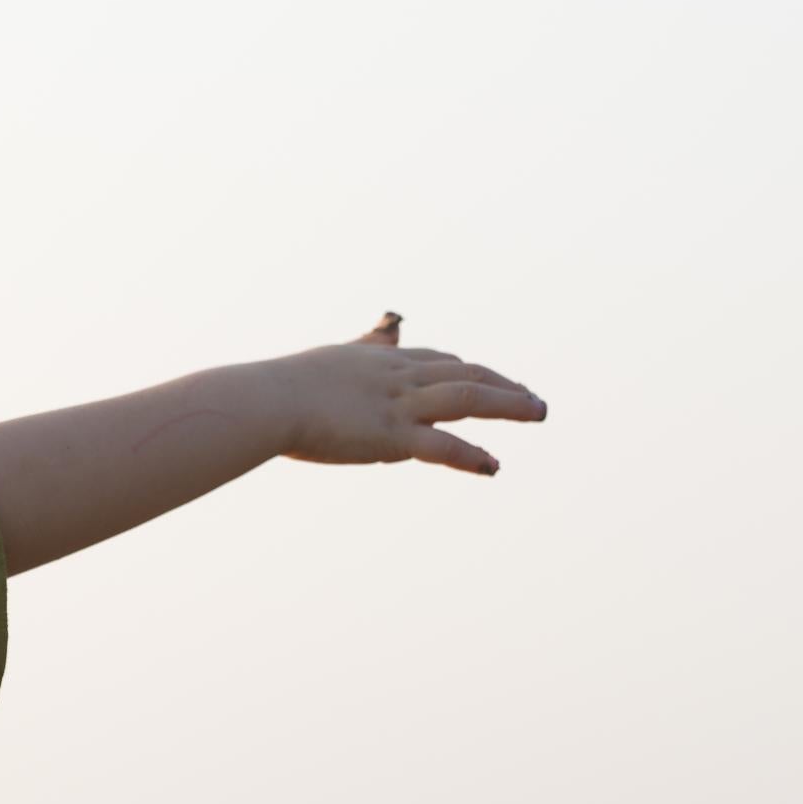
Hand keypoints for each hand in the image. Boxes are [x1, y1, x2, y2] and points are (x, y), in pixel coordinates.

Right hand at [274, 312, 547, 477]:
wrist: (264, 401)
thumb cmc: (277, 390)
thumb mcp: (325, 361)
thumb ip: (353, 349)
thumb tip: (365, 338)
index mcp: (379, 361)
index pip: (436, 360)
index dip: (467, 370)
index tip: (488, 378)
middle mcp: (397, 377)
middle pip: (464, 373)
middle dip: (502, 384)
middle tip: (531, 398)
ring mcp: (397, 405)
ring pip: (468, 398)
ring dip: (509, 404)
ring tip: (538, 413)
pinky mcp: (391, 437)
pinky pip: (443, 446)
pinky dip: (472, 456)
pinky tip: (494, 465)